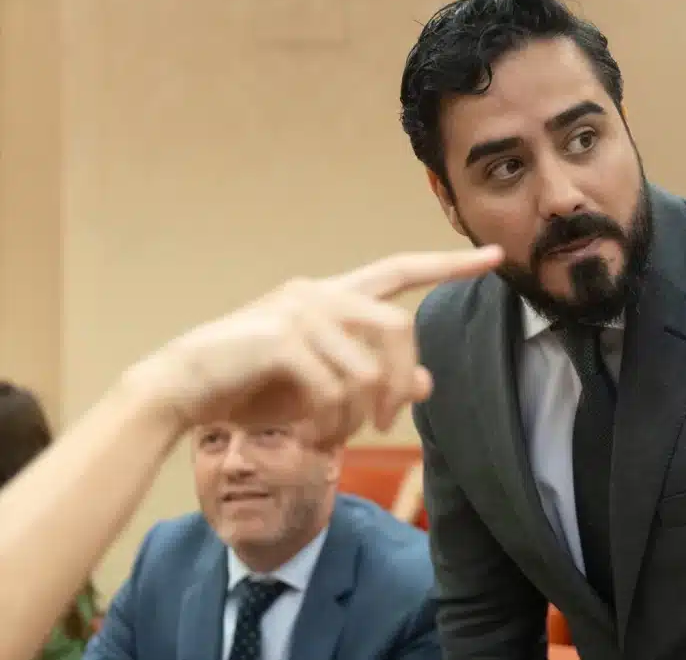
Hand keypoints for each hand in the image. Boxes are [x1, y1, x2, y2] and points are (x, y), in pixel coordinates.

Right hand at [125, 245, 502, 443]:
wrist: (181, 389)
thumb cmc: (252, 385)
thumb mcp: (320, 386)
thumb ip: (371, 378)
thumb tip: (428, 384)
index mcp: (329, 295)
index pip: (398, 270)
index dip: (447, 266)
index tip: (495, 258)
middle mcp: (318, 292)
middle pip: (399, 329)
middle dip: (403, 383)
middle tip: (389, 427)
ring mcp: (299, 310)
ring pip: (370, 363)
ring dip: (364, 411)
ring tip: (342, 436)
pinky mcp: (281, 337)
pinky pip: (335, 386)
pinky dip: (333, 421)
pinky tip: (315, 437)